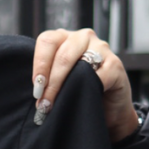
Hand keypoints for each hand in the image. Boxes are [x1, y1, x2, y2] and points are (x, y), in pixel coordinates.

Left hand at [31, 29, 138, 143]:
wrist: (107, 110)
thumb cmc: (77, 94)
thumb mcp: (59, 84)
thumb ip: (46, 80)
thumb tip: (32, 93)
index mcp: (64, 39)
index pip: (46, 40)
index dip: (39, 65)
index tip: (35, 89)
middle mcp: (82, 38)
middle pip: (61, 53)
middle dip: (49, 82)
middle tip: (43, 104)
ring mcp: (101, 48)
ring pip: (78, 60)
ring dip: (63, 85)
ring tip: (54, 105)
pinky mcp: (116, 64)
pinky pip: (100, 74)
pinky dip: (88, 88)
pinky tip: (81, 99)